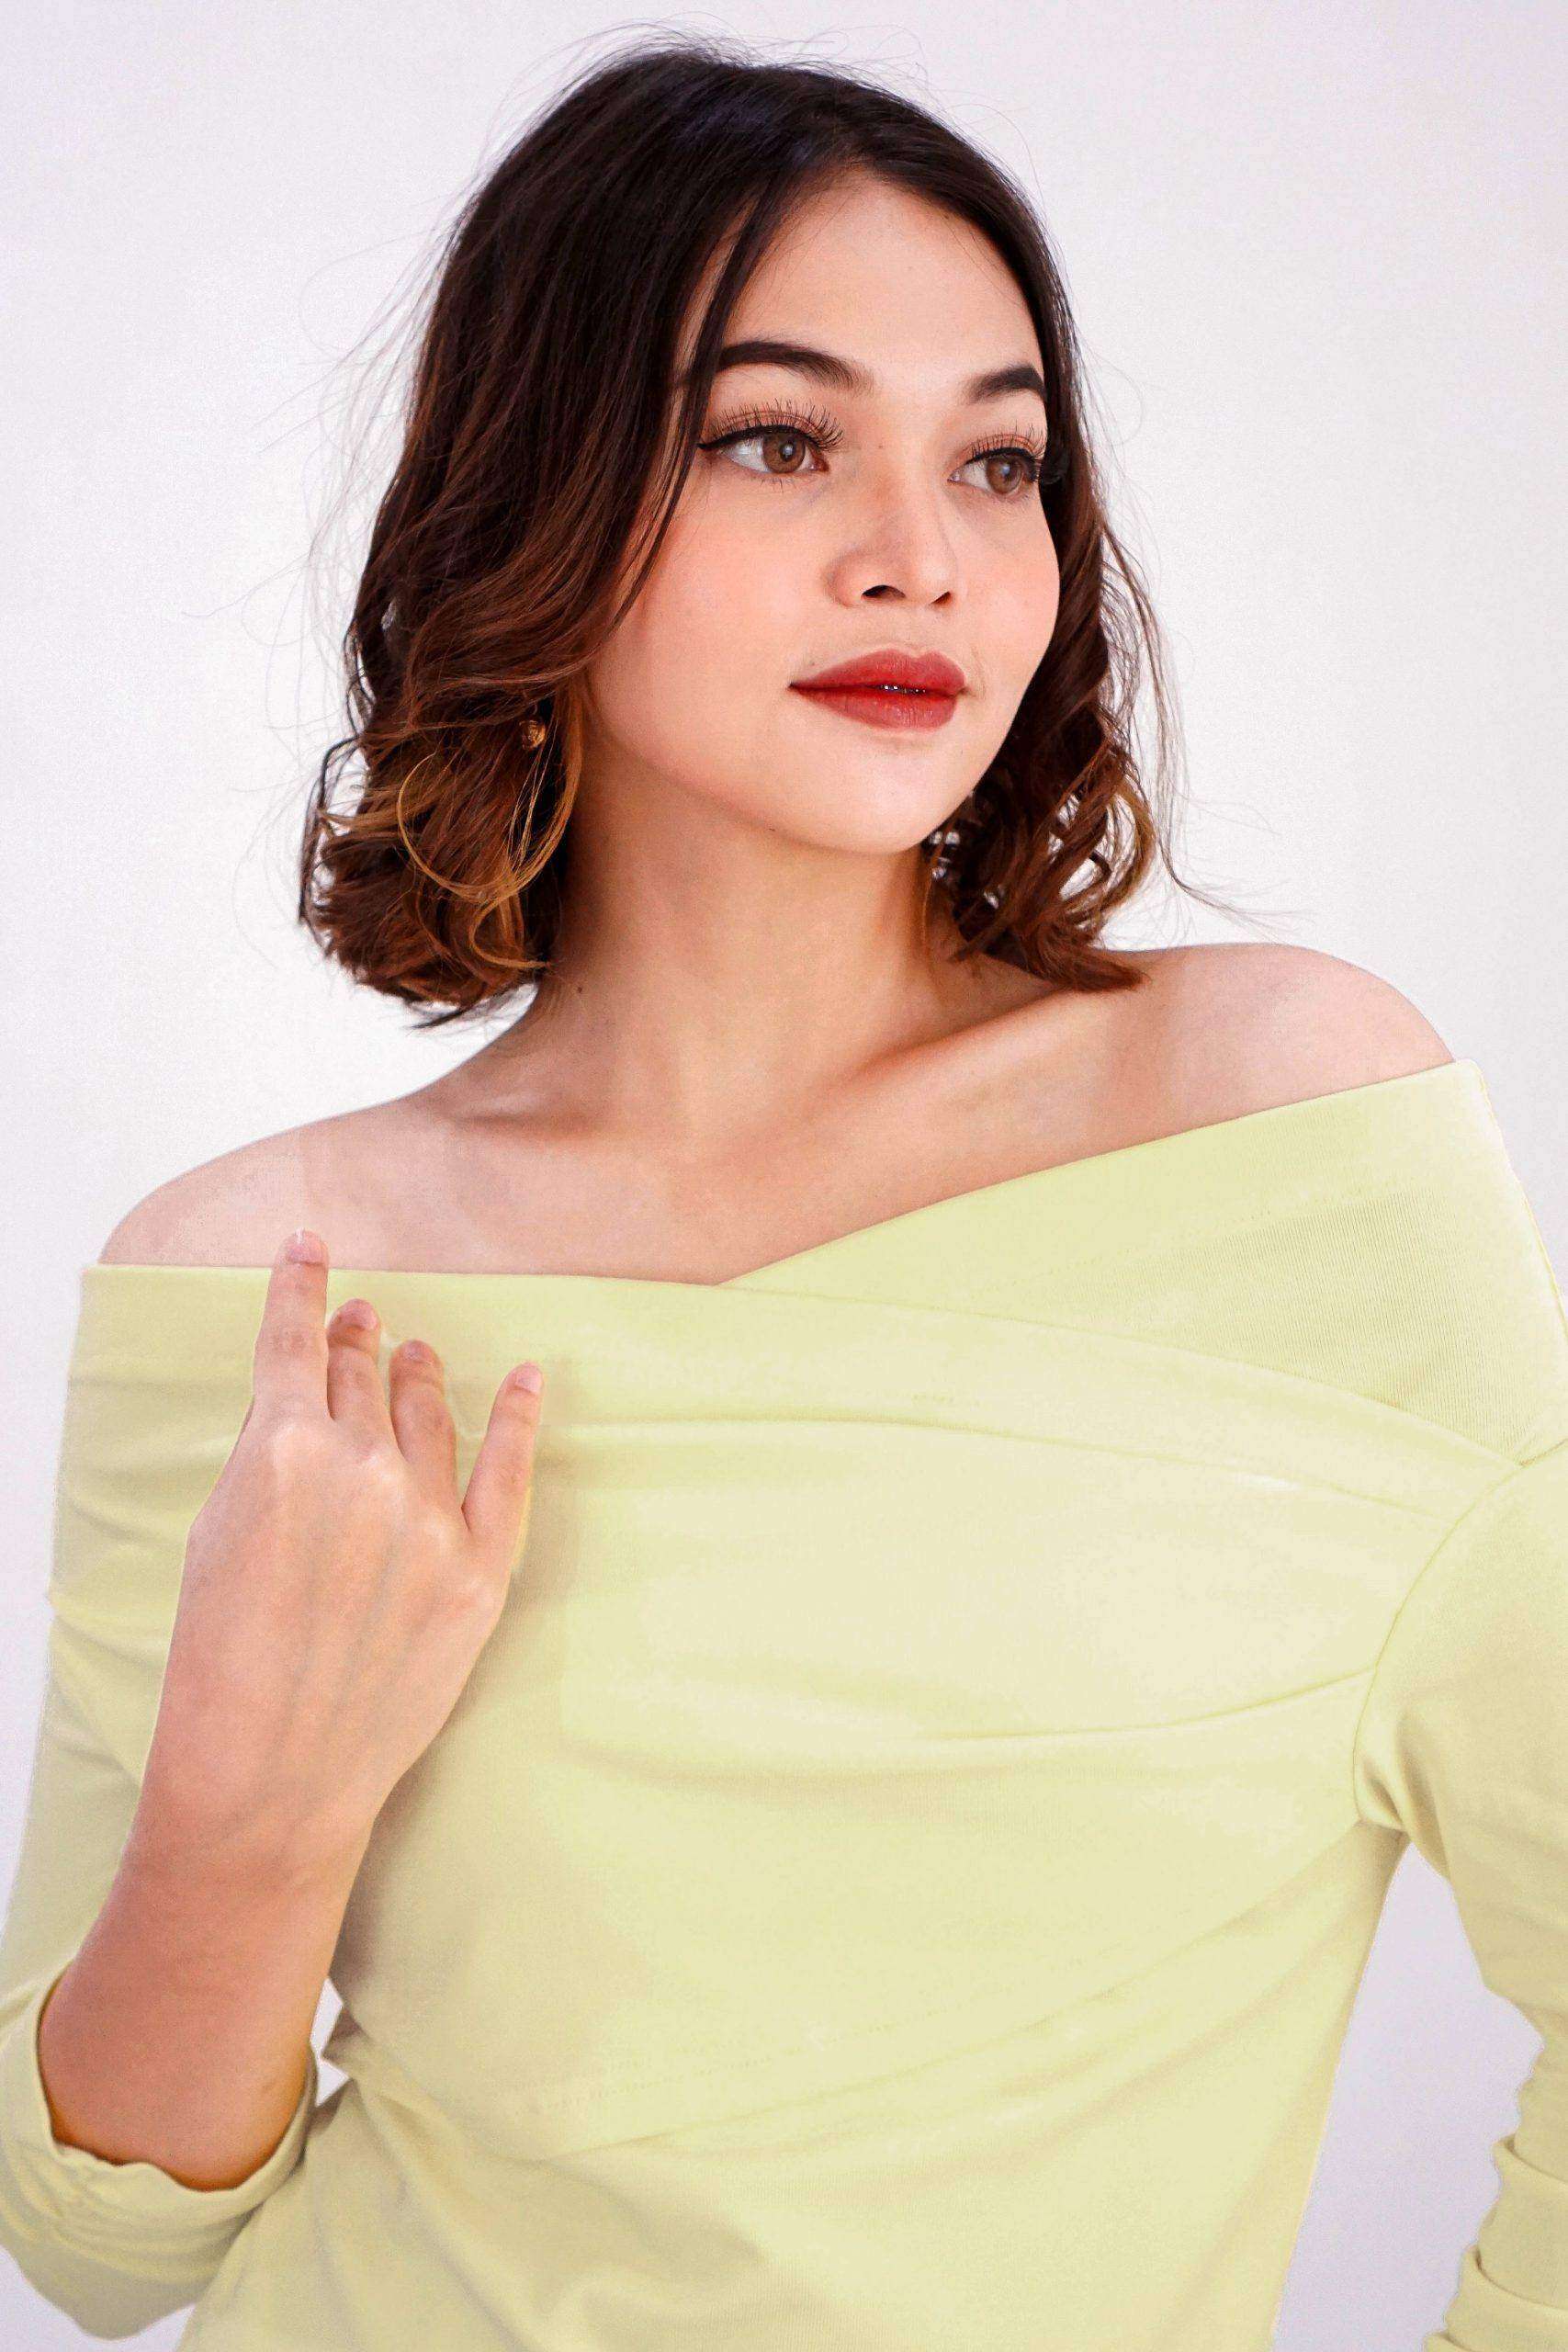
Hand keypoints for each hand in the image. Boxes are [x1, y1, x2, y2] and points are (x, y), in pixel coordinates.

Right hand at [136, 1229, 542, 1875]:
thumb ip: (263, 1462)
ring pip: (426, 1414)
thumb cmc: (220, 1665)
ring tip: (415, 1353)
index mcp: (280, 1450)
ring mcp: (429, 1518)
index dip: (301, 1287)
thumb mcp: (215, 1537)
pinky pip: (510, 1471)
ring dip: (418, 1375)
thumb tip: (301, 1410)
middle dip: (358, 1341)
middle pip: (362, 1376)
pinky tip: (529, 1378)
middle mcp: (361, 1468)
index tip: (311, 1247)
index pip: (295, 1343)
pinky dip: (519, 1417)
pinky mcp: (481, 1569)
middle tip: (363, 1319)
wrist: (273, 1776)